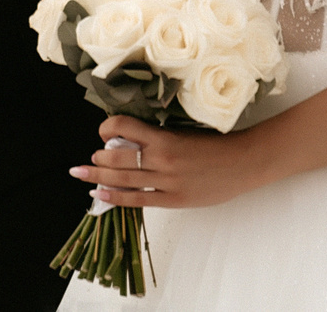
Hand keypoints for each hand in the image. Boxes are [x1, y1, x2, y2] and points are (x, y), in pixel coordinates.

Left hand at [70, 115, 264, 209]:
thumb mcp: (184, 132)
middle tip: (88, 158)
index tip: (102, 131)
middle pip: (118, 157)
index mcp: (165, 136)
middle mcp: (162, 158)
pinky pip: (138, 199)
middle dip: (98, 158)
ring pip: (123, 179)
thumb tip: (129, 139)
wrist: (243, 163)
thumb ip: (158, 136)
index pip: (124, 127)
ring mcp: (167, 181)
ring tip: (84, 173)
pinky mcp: (173, 199)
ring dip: (99, 176)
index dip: (107, 127)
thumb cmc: (215, 144)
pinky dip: (116, 197)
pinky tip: (100, 194)